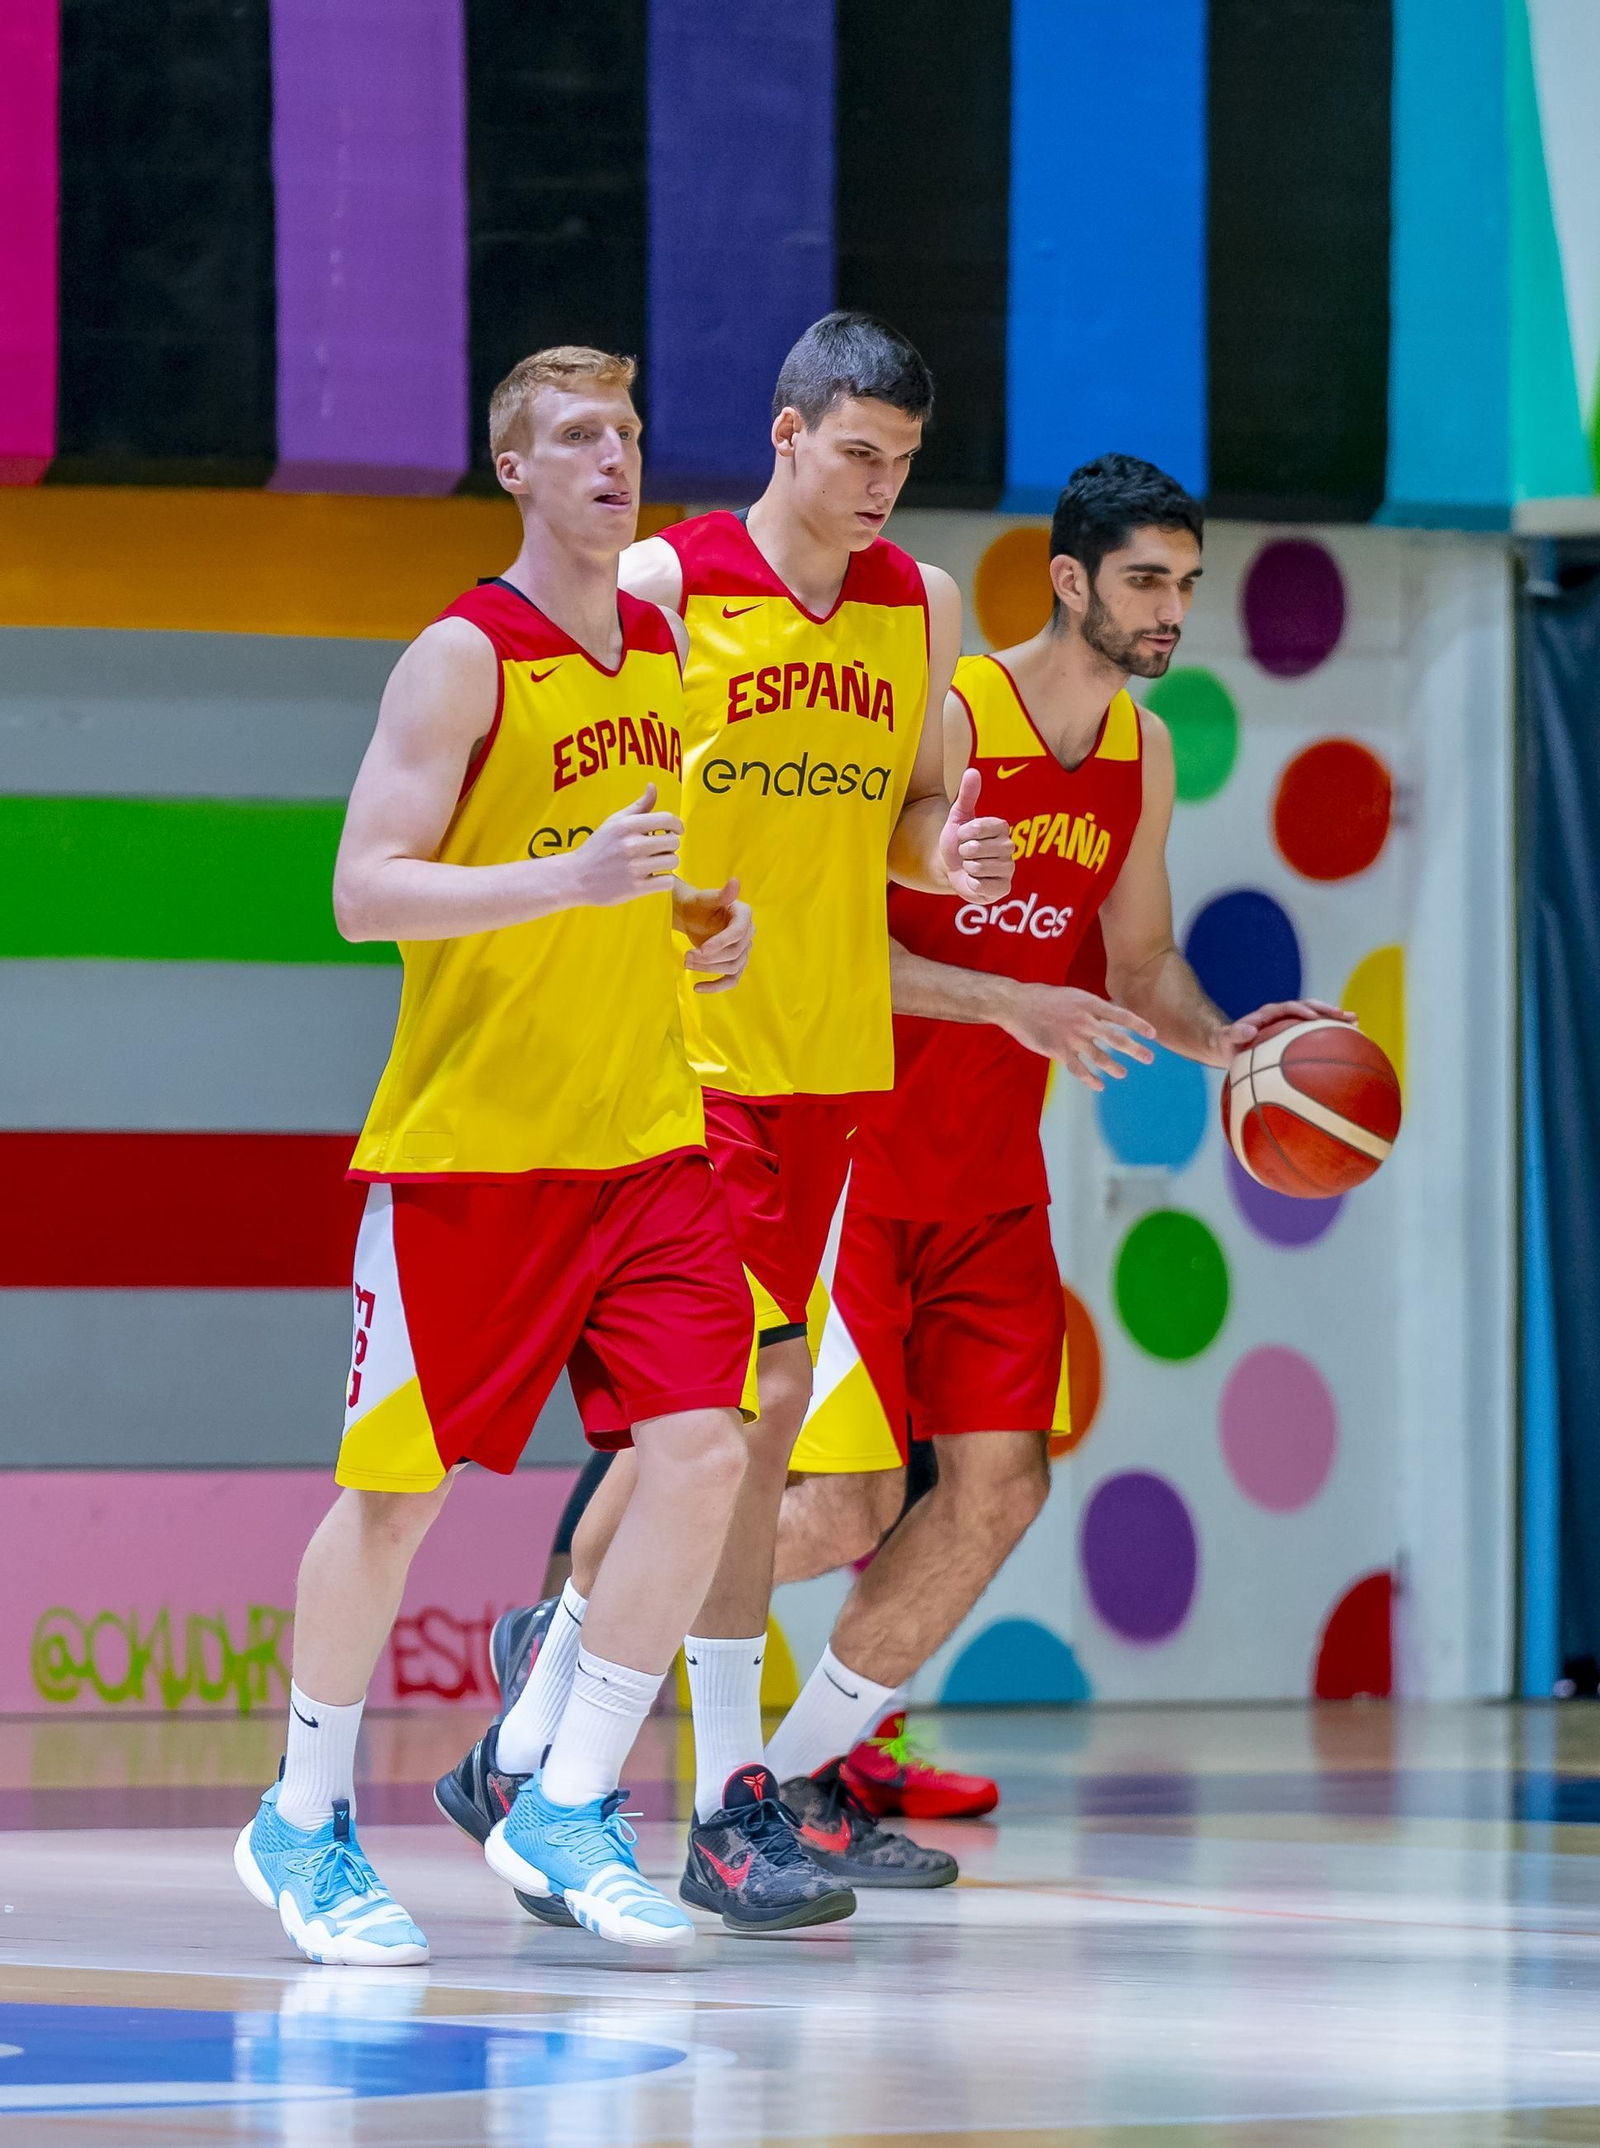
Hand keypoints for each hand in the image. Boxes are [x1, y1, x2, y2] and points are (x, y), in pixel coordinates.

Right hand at [565, 784, 681, 906]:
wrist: (576, 877)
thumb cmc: (598, 847)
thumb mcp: (614, 822)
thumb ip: (638, 806)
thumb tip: (653, 786)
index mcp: (626, 826)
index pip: (667, 819)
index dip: (676, 825)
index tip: (675, 830)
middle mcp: (631, 845)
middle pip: (673, 842)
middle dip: (669, 845)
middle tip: (658, 849)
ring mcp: (634, 868)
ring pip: (673, 861)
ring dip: (667, 862)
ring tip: (654, 863)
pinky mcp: (636, 888)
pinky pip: (667, 881)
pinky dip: (664, 880)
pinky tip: (653, 878)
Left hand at [675, 876, 753, 993]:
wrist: (690, 915)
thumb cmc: (696, 904)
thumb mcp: (705, 898)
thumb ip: (720, 894)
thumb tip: (735, 882)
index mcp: (744, 914)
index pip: (738, 932)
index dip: (720, 942)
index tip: (701, 949)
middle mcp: (748, 933)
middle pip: (735, 953)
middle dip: (710, 958)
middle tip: (687, 957)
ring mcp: (742, 950)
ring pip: (732, 967)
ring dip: (708, 969)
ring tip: (687, 962)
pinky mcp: (734, 963)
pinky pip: (731, 980)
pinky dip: (716, 987)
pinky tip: (697, 988)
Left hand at [939, 768, 1012, 903]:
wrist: (950, 868)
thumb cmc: (957, 842)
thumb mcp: (958, 817)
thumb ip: (967, 795)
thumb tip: (972, 771)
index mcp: (1001, 828)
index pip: (981, 827)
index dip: (965, 833)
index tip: (963, 835)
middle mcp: (1009, 847)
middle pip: (978, 848)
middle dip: (964, 852)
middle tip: (966, 853)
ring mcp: (1008, 869)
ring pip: (979, 867)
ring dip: (967, 868)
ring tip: (970, 866)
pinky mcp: (1004, 888)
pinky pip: (983, 885)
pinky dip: (972, 883)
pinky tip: (974, 881)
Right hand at [1000, 982, 1157, 1092]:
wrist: (1016, 1005)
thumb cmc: (1044, 998)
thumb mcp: (1072, 995)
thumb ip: (1091, 1007)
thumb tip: (1110, 1015)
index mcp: (1088, 1004)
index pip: (1120, 1015)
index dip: (1138, 1025)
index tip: (1153, 1034)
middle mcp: (1084, 1021)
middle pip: (1115, 1038)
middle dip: (1135, 1049)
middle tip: (1149, 1058)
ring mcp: (1071, 1037)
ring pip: (1099, 1056)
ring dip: (1114, 1066)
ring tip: (1123, 1073)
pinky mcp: (1058, 1051)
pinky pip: (1078, 1069)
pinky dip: (1090, 1079)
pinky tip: (1100, 1085)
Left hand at [1210, 998, 1355, 1066]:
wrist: (1230, 1046)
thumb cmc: (1227, 1044)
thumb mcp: (1225, 1039)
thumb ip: (1235, 1033)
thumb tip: (1248, 1030)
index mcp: (1267, 1014)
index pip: (1287, 1008)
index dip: (1300, 1010)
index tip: (1313, 1017)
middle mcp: (1282, 1015)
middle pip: (1308, 1007)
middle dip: (1325, 1010)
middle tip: (1343, 1015)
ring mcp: (1291, 1023)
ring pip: (1316, 1016)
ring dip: (1334, 1017)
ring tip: (1355, 1020)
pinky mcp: (1296, 1033)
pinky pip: (1316, 1031)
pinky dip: (1331, 1033)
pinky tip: (1350, 1039)